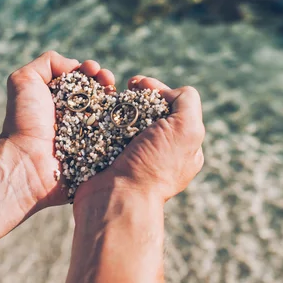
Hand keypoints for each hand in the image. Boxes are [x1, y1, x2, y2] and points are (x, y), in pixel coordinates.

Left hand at [0, 51, 114, 207]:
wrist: (27, 161)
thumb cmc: (24, 120)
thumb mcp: (24, 80)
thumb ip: (48, 63)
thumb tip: (75, 66)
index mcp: (61, 100)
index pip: (84, 80)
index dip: (92, 72)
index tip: (94, 70)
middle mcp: (77, 117)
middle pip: (101, 94)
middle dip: (107, 82)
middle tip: (108, 81)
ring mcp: (90, 136)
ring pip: (112, 113)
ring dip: (118, 100)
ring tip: (115, 93)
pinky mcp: (99, 154)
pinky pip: (117, 137)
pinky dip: (124, 124)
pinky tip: (124, 114)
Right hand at [75, 76, 204, 203]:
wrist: (117, 197)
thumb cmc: (154, 164)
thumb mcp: (187, 129)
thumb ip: (187, 101)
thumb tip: (165, 93)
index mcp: (183, 144)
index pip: (173, 106)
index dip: (157, 89)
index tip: (139, 84)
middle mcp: (158, 149)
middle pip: (147, 109)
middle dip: (135, 94)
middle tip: (123, 88)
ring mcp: (131, 154)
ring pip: (123, 117)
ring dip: (115, 103)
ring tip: (106, 95)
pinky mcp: (106, 157)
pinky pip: (103, 130)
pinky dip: (99, 117)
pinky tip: (95, 108)